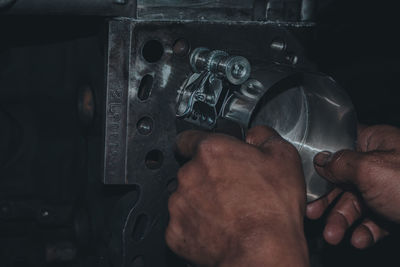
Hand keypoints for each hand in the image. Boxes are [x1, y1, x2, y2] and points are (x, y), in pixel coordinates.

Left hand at [166, 126, 308, 266]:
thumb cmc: (272, 209)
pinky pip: (183, 222)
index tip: (208, 154)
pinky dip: (196, 224)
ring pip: (184, 195)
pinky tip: (217, 227)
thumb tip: (255, 134)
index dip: (200, 145)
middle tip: (230, 187)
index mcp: (211, 151)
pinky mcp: (176, 230)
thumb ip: (263, 136)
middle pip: (190, 169)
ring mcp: (179, 203)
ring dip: (200, 199)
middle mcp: (189, 174)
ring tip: (226, 210)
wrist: (263, 252)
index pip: (189, 138)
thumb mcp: (283, 157)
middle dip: (206, 175)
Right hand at [307, 125, 399, 247]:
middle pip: (344, 180)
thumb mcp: (370, 169)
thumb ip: (340, 163)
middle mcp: (381, 163)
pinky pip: (374, 218)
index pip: (340, 147)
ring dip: (343, 220)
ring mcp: (390, 187)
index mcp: (375, 142)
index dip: (322, 164)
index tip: (308, 181)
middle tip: (315, 215)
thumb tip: (322, 159)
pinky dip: (365, 230)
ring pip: (358, 203)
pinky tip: (360, 239)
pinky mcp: (397, 209)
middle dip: (330, 202)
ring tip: (335, 235)